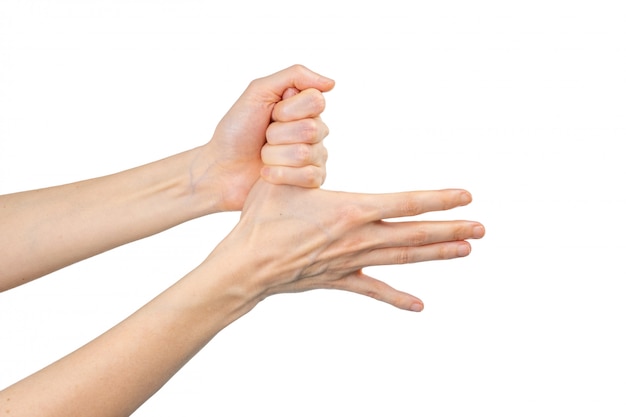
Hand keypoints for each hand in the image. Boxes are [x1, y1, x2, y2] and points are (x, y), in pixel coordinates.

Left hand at [196, 65, 333, 211]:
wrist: (220, 169)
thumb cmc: (236, 131)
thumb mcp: (258, 92)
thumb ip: (295, 76)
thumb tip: (332, 84)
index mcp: (305, 109)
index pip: (316, 101)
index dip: (288, 109)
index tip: (271, 114)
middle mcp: (315, 132)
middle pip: (312, 129)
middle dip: (277, 134)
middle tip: (264, 138)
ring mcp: (315, 158)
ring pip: (305, 154)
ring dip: (273, 155)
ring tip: (263, 157)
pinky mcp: (310, 182)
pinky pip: (309, 177)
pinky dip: (279, 175)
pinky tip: (266, 175)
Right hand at [214, 181, 485, 311]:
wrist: (246, 265)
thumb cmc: (261, 218)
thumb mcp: (284, 179)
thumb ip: (307, 161)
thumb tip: (318, 142)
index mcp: (350, 210)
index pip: (407, 203)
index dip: (439, 199)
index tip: (466, 196)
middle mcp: (358, 238)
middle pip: (415, 234)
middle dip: (451, 230)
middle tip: (481, 228)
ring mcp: (351, 262)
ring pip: (403, 257)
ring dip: (436, 254)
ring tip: (465, 251)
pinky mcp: (339, 279)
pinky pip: (374, 290)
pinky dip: (398, 298)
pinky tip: (419, 306)